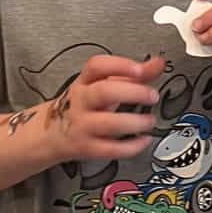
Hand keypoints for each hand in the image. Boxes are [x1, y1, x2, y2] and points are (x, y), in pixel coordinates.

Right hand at [48, 54, 164, 162]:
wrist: (53, 134)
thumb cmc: (85, 106)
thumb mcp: (105, 85)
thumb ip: (134, 74)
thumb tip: (159, 63)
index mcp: (85, 82)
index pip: (97, 66)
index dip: (119, 65)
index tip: (140, 69)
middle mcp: (81, 101)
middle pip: (103, 92)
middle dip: (133, 93)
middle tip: (152, 96)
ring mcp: (82, 125)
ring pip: (108, 123)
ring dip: (135, 122)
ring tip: (150, 120)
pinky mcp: (87, 147)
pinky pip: (110, 149)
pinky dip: (131, 146)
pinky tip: (145, 139)